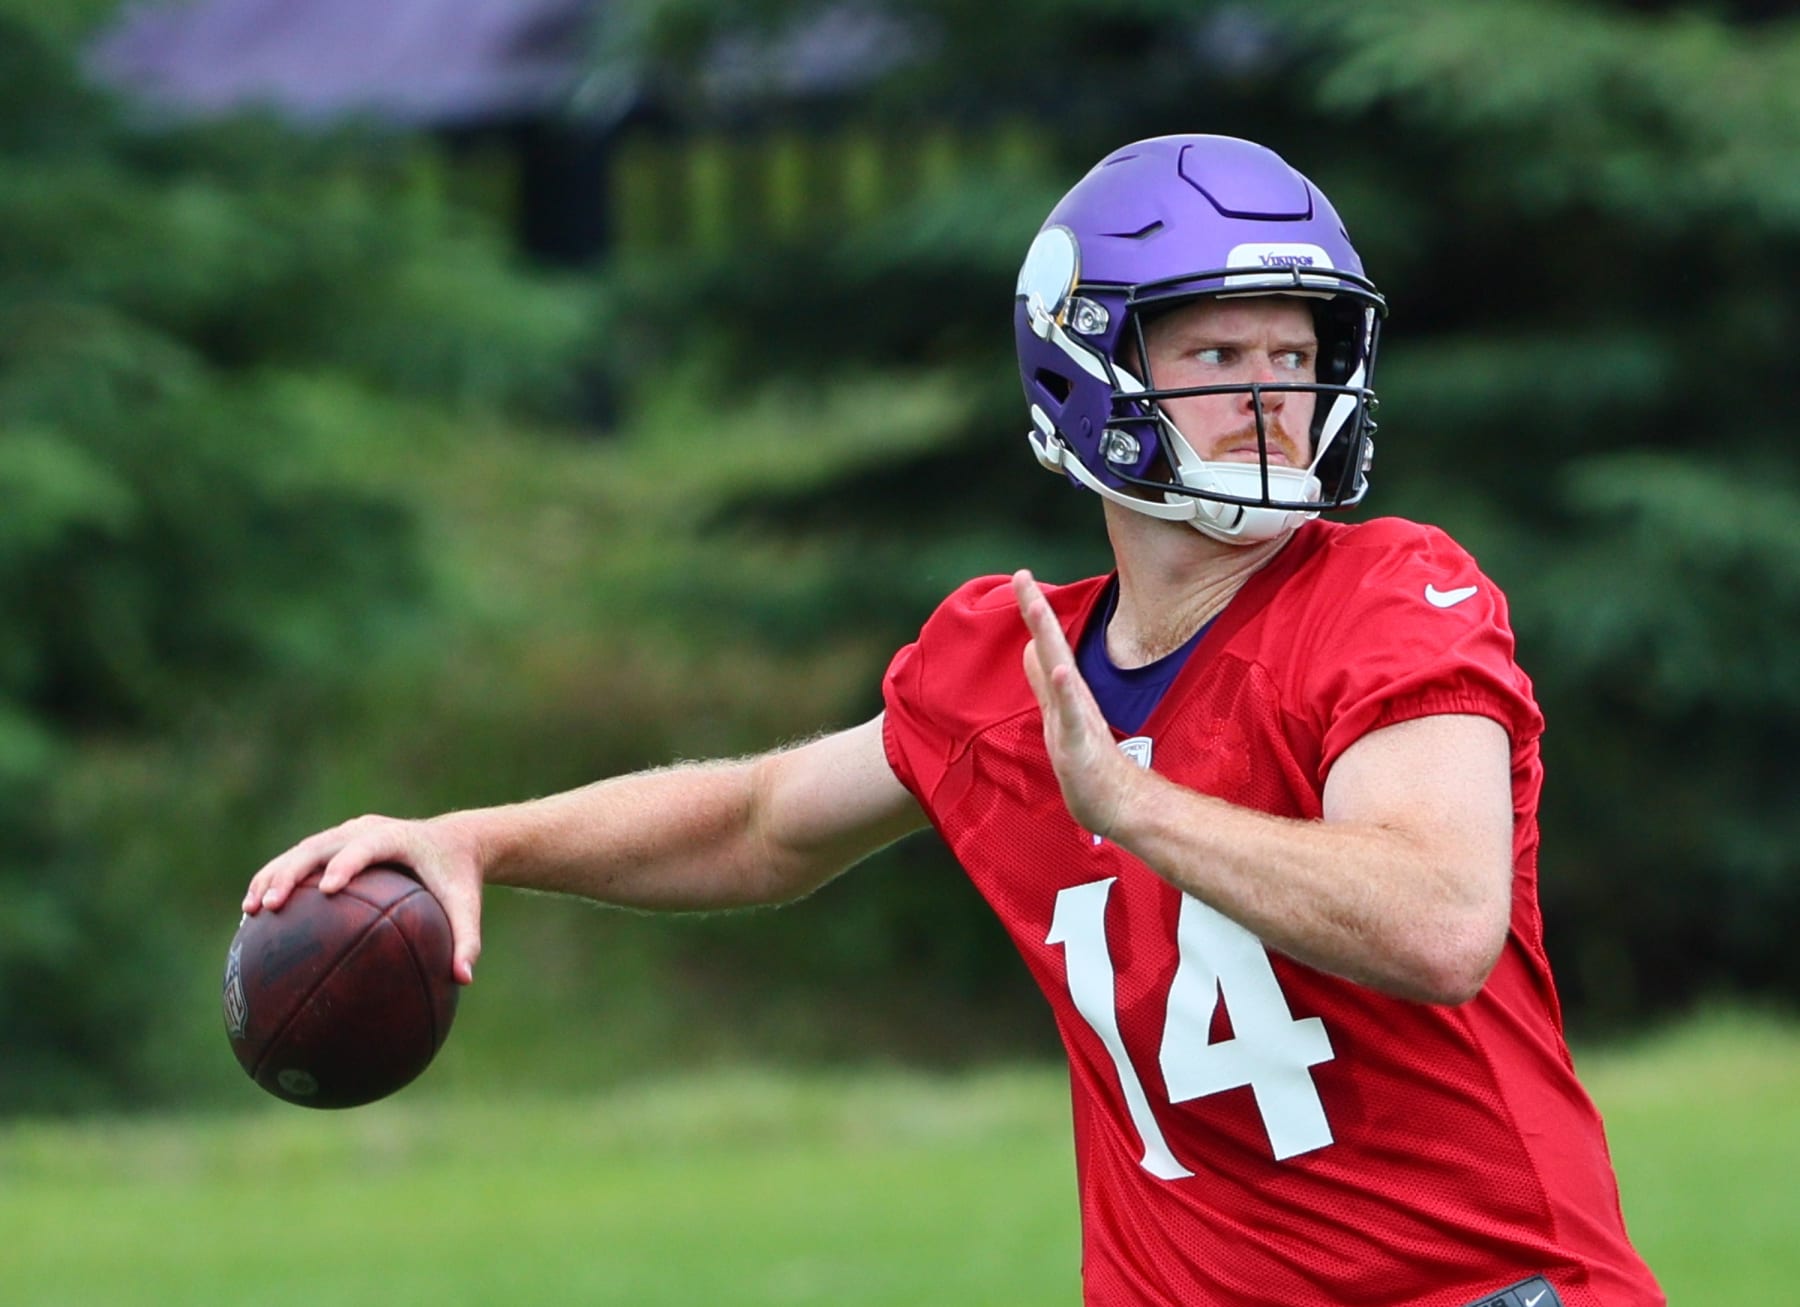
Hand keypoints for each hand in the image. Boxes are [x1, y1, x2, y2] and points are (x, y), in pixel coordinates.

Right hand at [242, 813, 483, 984]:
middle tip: (270, 905)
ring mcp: (348, 833)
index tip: (328, 889)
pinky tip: (255, 914)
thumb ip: (467, 940)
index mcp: (398, 838)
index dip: (347, 864)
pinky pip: (300, 859)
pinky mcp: (335, 842)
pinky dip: (276, 879)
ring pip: (301, 850)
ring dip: (273, 876)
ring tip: (251, 910)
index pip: (367, 847)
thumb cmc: (459, 878)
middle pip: (321, 845)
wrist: (454, 842)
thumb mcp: (466, 906)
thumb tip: (463, 980)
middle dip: (292, 873)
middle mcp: (367, 830)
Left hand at [1012, 569, 1142, 838]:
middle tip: (1023, 577)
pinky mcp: (1082, 745)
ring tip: (1037, 609)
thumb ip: (1043, 682)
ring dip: (1050, 640)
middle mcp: (1073, 698)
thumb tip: (1029, 649)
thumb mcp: (1059, 717)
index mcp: (1066, 692)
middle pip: (1053, 647)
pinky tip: (1061, 672)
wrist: (1118, 805)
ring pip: (1061, 673)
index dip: (1034, 613)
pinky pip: (1074, 715)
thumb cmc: (1089, 765)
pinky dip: (1066, 692)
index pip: (1047, 644)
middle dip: (1036, 611)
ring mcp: (1078, 720)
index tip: (1022, 577)